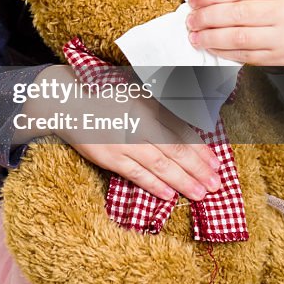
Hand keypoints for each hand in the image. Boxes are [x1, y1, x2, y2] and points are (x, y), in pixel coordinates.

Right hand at [24, 65, 222, 201]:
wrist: (67, 100)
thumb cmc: (104, 93)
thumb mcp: (135, 89)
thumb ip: (159, 103)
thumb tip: (188, 117)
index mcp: (148, 104)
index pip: (180, 130)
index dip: (200, 149)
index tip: (216, 163)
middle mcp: (139, 122)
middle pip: (175, 150)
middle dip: (198, 169)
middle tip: (216, 185)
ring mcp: (123, 141)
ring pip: (159, 165)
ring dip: (182, 181)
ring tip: (200, 193)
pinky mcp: (108, 156)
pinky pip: (135, 174)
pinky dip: (153, 185)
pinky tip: (169, 194)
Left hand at [186, 0, 283, 69]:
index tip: (193, 0)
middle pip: (237, 13)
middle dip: (207, 17)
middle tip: (191, 20)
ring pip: (239, 37)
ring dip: (211, 37)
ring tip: (195, 36)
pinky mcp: (280, 57)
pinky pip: (246, 55)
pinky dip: (223, 51)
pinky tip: (211, 47)